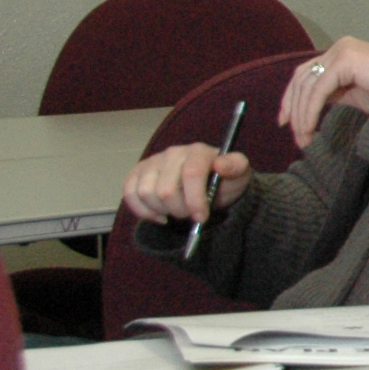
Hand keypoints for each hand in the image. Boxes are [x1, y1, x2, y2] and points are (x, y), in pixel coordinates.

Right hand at [121, 141, 252, 225]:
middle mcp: (174, 152)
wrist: (210, 184)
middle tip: (190, 214)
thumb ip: (235, 167)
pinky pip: (130, 193)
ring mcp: (154, 161)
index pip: (191, 174)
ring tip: (176, 211)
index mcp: (199, 151)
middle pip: (165, 190)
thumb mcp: (239, 175)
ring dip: (162, 210)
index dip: (195, 200)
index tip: (202, 218)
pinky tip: (159, 215)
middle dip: (179, 210)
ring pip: (145, 193)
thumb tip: (221, 165)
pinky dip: (142, 211)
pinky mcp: (138, 172)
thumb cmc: (224, 180)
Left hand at [277, 39, 368, 147]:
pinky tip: (310, 129)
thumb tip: (307, 107)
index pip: (306, 73)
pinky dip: (310, 112)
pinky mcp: (346, 60)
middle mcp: (341, 47)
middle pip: (302, 78)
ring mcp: (343, 50)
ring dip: (301, 115)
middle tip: (296, 136)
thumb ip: (333, 93)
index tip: (286, 123)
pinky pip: (318, 90)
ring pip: (308, 85)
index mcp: (343, 53)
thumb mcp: (356, 94)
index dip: (291, 98)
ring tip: (304, 139)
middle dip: (293, 109)